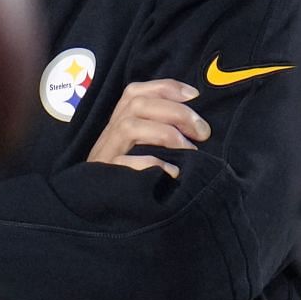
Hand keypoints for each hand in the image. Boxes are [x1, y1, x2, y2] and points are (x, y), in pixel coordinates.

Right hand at [85, 79, 209, 177]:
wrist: (97, 211)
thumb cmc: (129, 177)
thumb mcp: (140, 149)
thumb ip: (156, 130)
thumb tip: (194, 122)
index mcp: (118, 123)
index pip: (135, 92)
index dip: (166, 88)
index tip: (195, 95)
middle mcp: (109, 135)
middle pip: (136, 104)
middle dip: (176, 111)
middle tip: (203, 131)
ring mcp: (106, 156)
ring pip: (128, 127)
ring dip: (165, 133)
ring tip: (190, 149)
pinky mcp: (106, 178)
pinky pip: (126, 164)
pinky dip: (152, 163)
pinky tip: (172, 172)